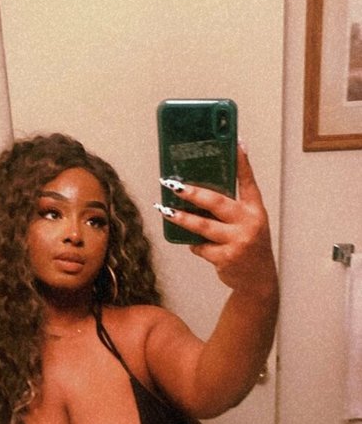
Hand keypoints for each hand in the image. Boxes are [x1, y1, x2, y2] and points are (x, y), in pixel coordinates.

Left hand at [157, 143, 277, 297]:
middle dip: (193, 193)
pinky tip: (192, 243)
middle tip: (174, 185)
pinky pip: (201, 247)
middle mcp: (249, 223)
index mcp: (255, 210)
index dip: (242, 163)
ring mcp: (237, 241)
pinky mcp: (225, 258)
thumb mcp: (249, 223)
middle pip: (217, 202)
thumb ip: (233, 208)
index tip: (235, 143)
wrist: (258, 280)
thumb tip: (199, 191)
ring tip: (165, 210)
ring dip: (181, 218)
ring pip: (203, 226)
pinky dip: (194, 244)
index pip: (248, 182)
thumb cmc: (250, 246)